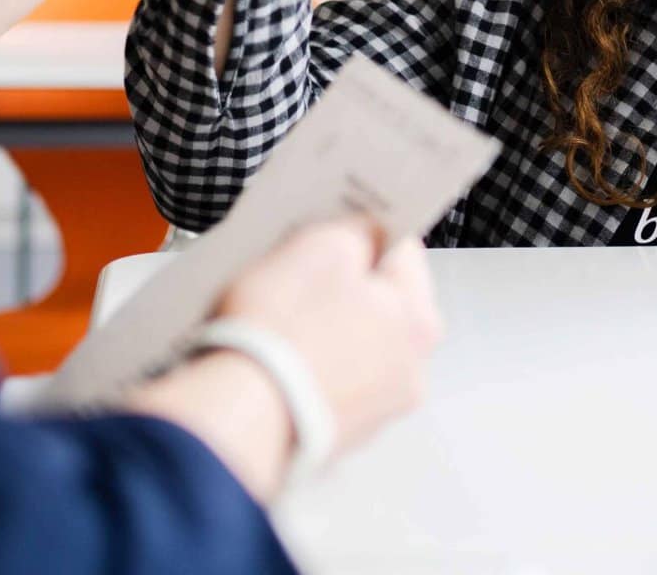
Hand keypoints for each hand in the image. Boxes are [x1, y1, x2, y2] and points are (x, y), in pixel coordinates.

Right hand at [213, 217, 442, 461]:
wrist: (238, 416)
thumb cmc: (281, 334)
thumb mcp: (322, 247)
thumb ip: (355, 232)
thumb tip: (362, 234)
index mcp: (419, 320)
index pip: (402, 249)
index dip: (364, 230)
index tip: (336, 224)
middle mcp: (410, 370)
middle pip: (378, 301)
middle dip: (342, 282)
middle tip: (298, 269)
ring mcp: (375, 408)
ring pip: (351, 342)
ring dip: (323, 327)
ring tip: (278, 315)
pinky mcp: (338, 432)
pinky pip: (326, 379)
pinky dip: (306, 365)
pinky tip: (276, 354)